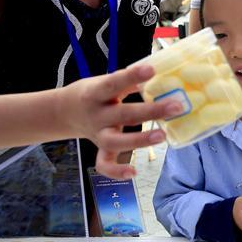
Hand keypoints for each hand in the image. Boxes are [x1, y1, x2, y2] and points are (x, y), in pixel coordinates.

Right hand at [57, 64, 181, 178]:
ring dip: (139, 140)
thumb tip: (159, 74)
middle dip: (151, 111)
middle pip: (123, 114)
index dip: (132, 77)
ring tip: (163, 136)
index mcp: (95, 92)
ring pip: (115, 141)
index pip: (114, 83)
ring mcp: (97, 134)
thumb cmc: (94, 93)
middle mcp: (96, 115)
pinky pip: (104, 164)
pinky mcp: (99, 149)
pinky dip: (116, 171)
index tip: (152, 70)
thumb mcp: (104, 81)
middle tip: (177, 107)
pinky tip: (134, 172)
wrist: (64, 111)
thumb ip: (128, 81)